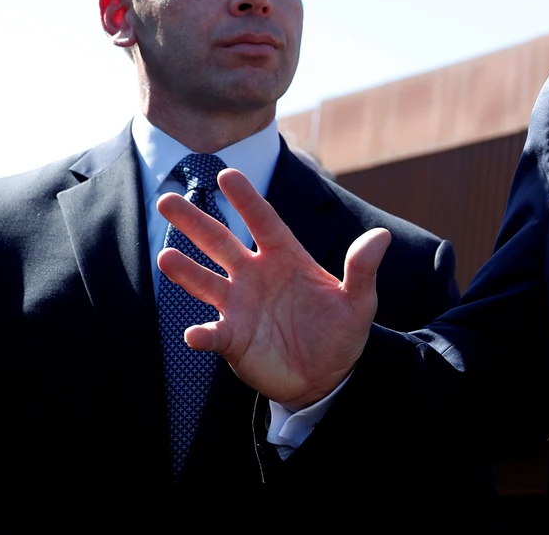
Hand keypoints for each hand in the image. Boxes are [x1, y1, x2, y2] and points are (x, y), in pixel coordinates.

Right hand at [157, 168, 388, 408]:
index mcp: (285, 258)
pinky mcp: (231, 339)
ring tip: (166, 257)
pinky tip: (194, 334)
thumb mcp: (359, 301)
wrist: (326, 375)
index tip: (228, 173)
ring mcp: (239, 306)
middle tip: (167, 200)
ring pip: (205, 283)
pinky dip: (202, 334)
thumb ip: (362, 269)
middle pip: (220, 243)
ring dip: (186, 272)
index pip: (263, 221)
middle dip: (194, 222)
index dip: (246, 198)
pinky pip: (212, 333)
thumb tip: (381, 237)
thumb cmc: (340, 331)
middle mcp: (255, 276)